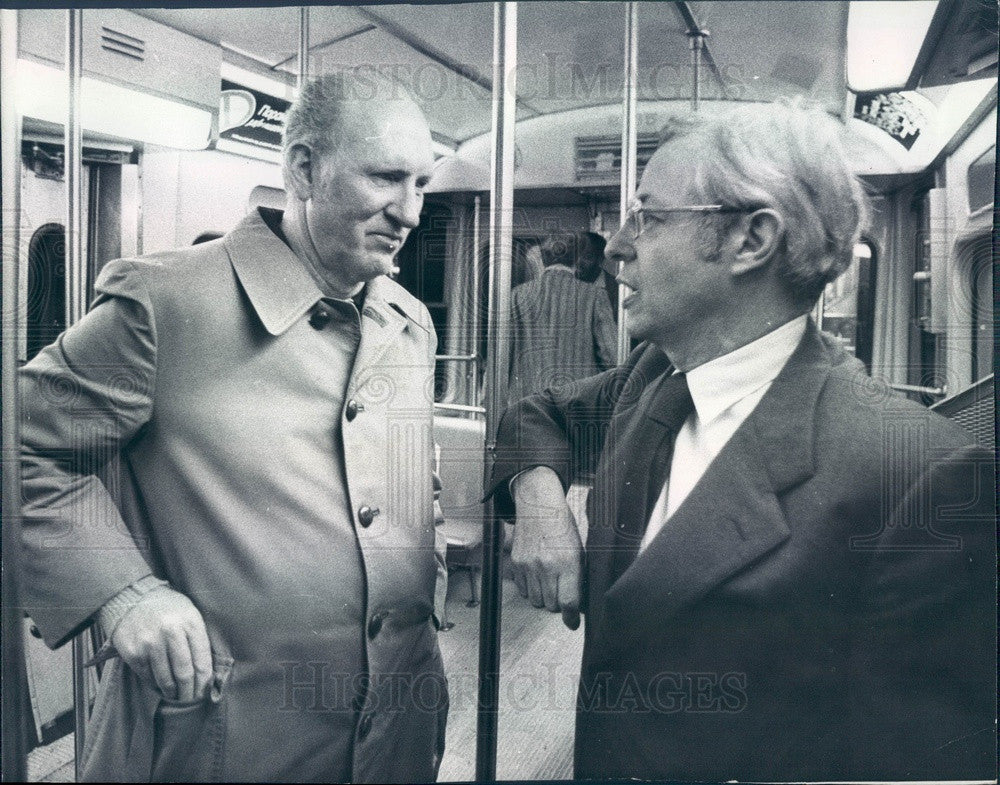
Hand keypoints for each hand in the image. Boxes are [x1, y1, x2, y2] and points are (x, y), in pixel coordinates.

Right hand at [111, 587, 212, 701]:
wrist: (132, 596)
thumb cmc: (168, 607)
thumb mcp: (190, 614)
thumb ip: (198, 638)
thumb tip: (206, 672)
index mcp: (191, 622)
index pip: (202, 661)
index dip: (204, 682)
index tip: (204, 692)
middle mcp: (171, 632)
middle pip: (185, 674)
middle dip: (189, 692)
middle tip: (191, 701)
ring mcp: (151, 644)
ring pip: (166, 679)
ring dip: (172, 693)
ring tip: (176, 697)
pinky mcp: (134, 653)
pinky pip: (148, 677)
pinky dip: (155, 685)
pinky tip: (160, 686)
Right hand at [509, 467, 583, 629]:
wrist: (539, 505)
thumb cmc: (562, 527)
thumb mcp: (579, 550)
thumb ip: (578, 578)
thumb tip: (577, 604)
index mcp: (568, 562)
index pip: (569, 602)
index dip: (571, 618)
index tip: (573, 623)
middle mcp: (547, 566)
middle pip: (551, 605)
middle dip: (558, 604)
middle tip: (562, 591)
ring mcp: (529, 565)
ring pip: (536, 601)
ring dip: (544, 597)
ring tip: (549, 581)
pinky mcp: (517, 563)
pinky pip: (523, 590)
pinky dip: (530, 588)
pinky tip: (537, 574)